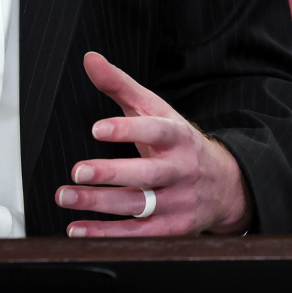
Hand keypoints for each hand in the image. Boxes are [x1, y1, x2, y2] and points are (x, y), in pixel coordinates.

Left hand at [56, 51, 252, 236]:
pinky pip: (136, 233)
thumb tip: (90, 59)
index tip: (97, 129)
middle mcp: (180, 170)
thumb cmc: (180, 144)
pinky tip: (77, 228)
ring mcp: (178, 201)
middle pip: (147, 173)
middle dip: (111, 173)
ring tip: (66, 195)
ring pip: (138, 205)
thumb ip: (121, 86)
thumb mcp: (157, 111)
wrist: (225, 185)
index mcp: (178, 137)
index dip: (128, 130)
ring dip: (99, 203)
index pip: (156, 131)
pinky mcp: (170, 227)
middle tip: (78, 170)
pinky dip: (105, 233)